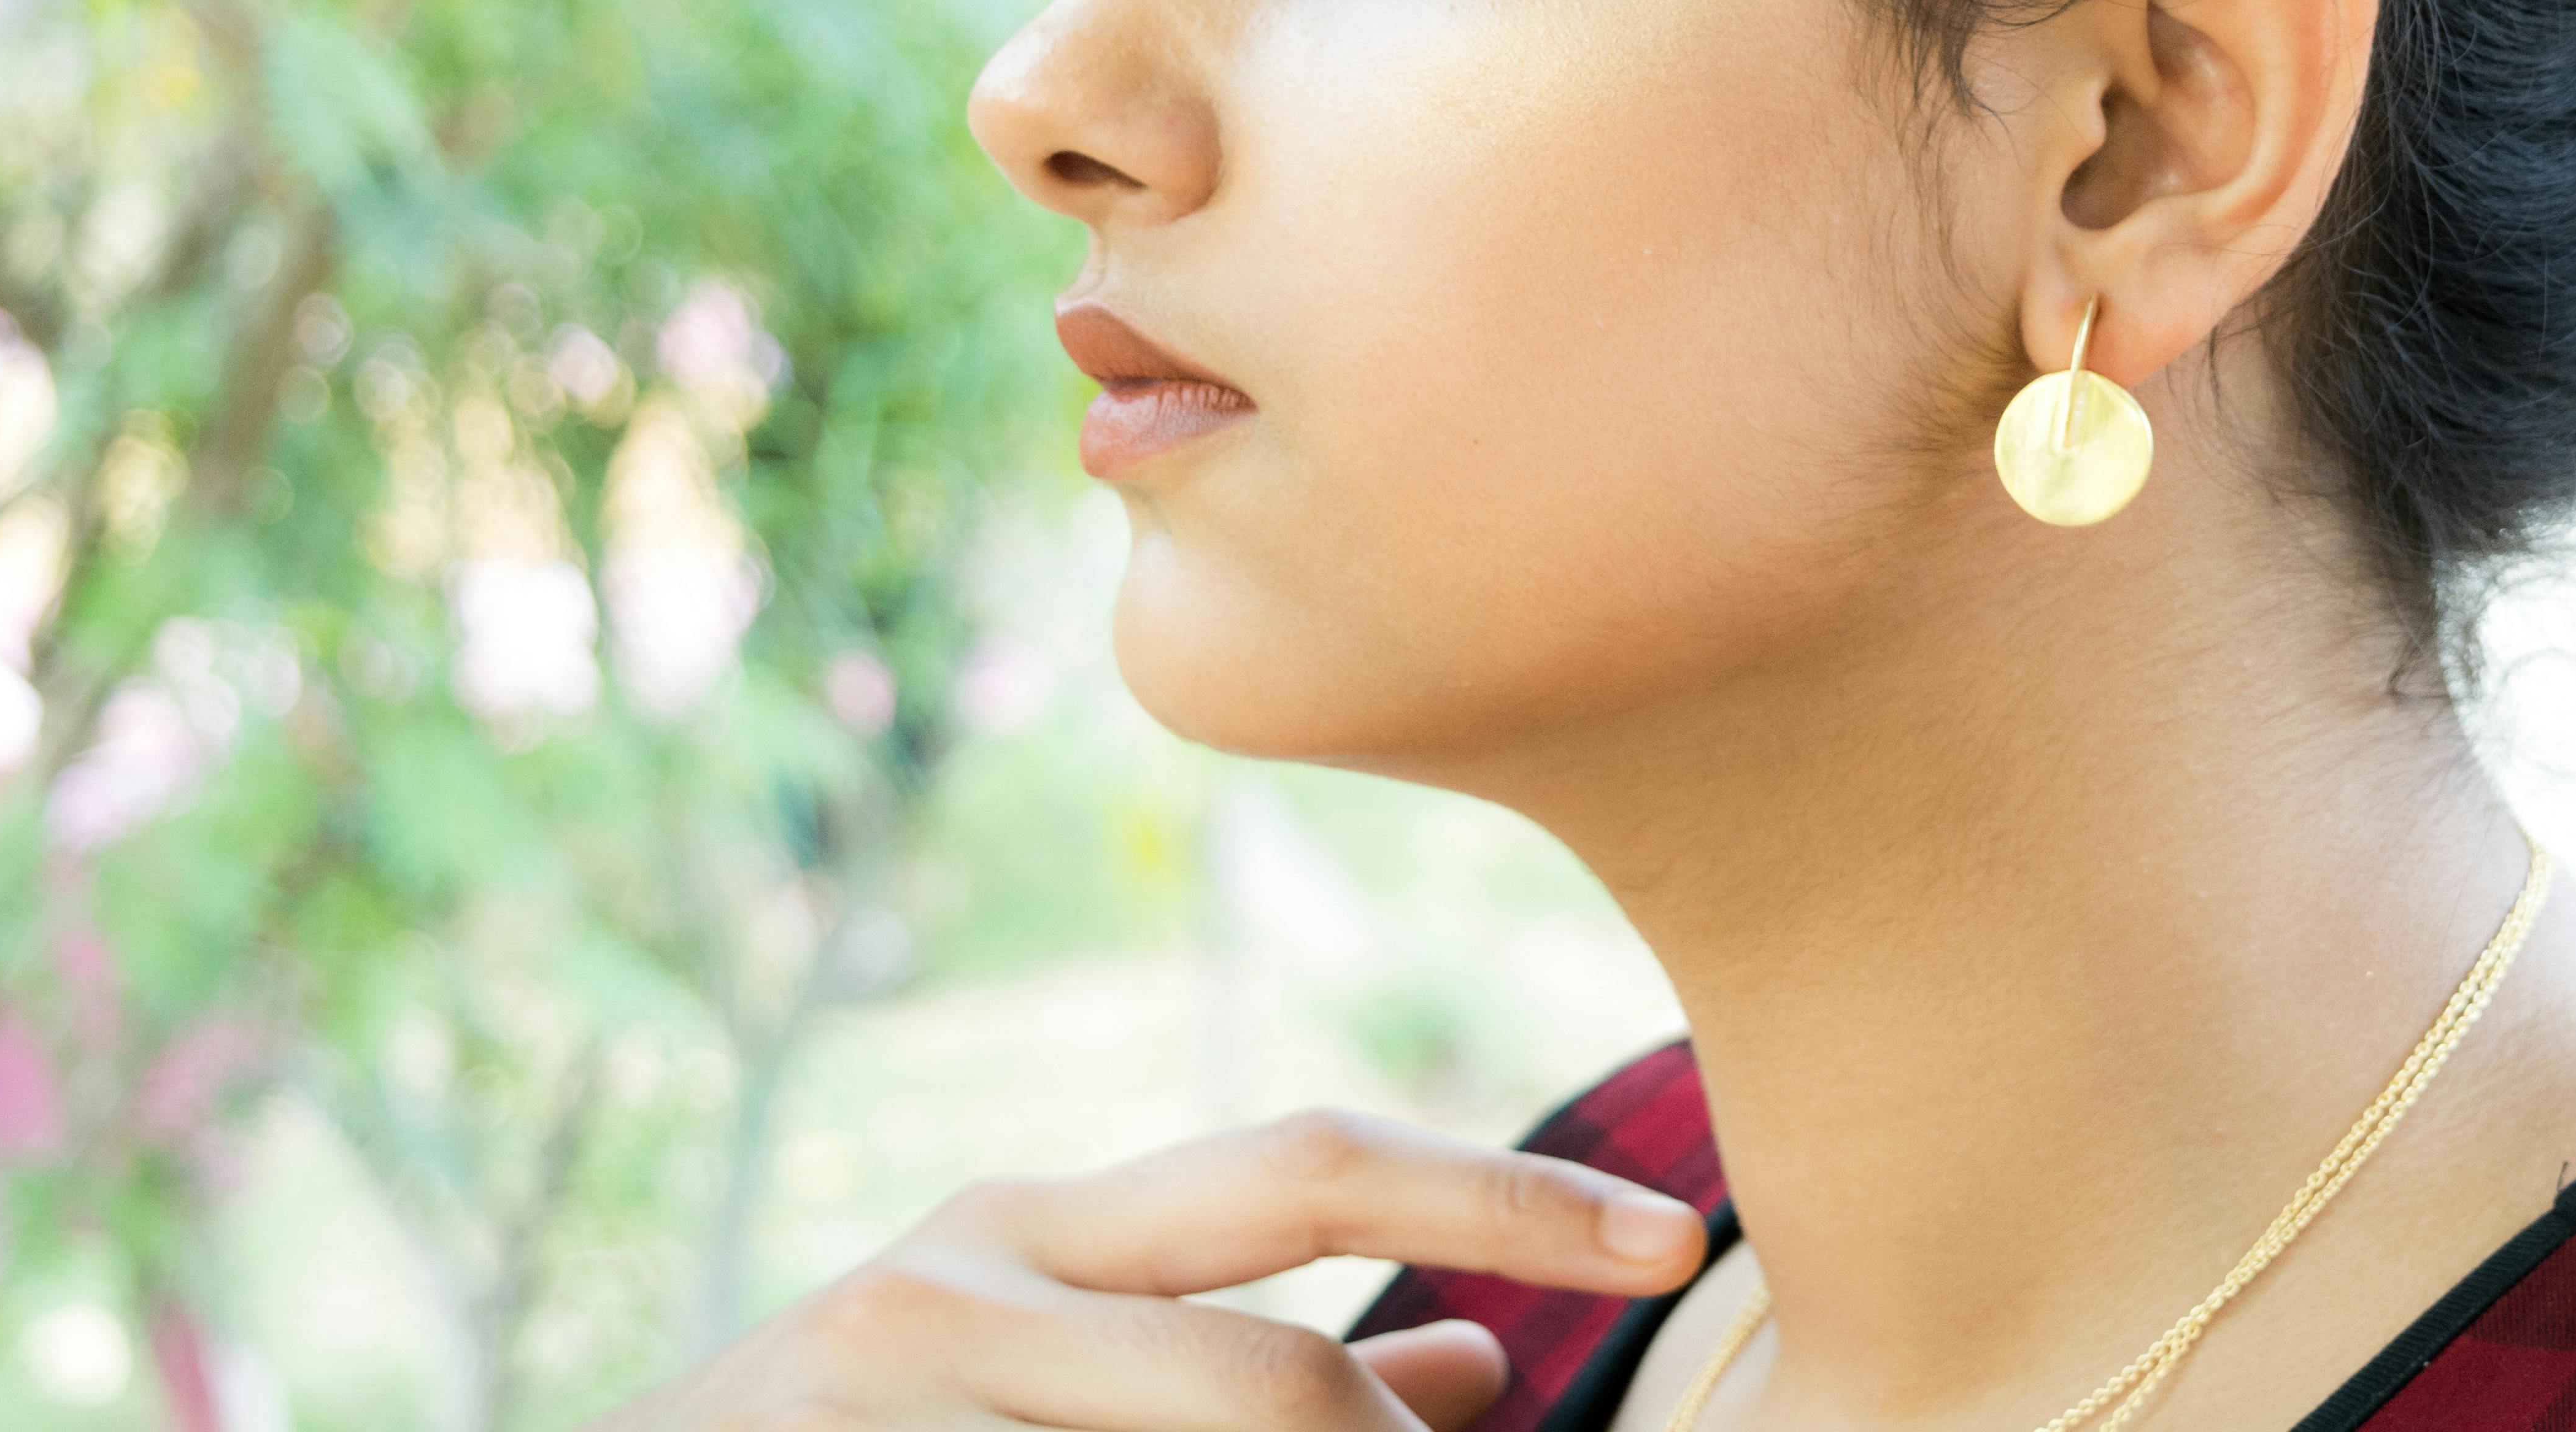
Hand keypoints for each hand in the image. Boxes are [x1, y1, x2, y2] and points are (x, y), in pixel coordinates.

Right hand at [583, 1107, 1708, 1429]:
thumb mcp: (1053, 1379)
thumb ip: (1263, 1374)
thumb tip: (1484, 1375)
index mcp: (1039, 1232)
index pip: (1317, 1168)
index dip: (1510, 1194)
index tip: (1682, 1236)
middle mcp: (962, 1288)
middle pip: (1275, 1382)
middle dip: (1403, 1427)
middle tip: (1546, 1399)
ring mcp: (893, 1402)